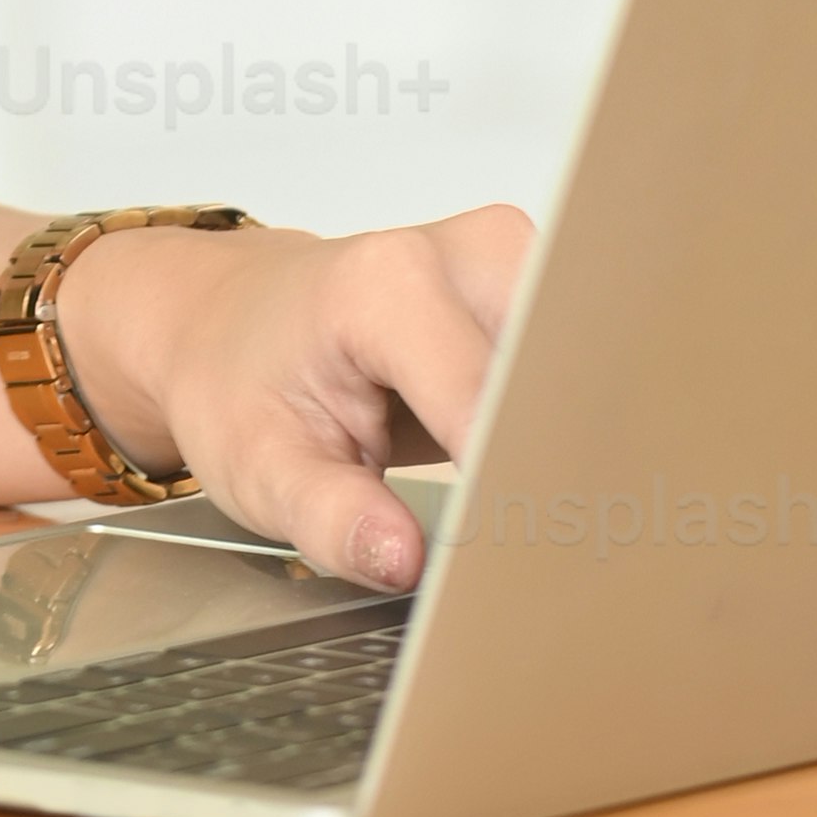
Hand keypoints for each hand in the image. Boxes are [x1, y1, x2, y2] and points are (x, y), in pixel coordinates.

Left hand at [47, 205, 533, 589]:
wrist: (228, 317)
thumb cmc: (239, 382)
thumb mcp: (255, 466)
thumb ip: (330, 515)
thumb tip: (408, 560)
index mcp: (384, 285)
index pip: (486, 406)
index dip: (507, 493)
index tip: (518, 563)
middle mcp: (461, 253)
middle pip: (553, 378)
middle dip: (560, 467)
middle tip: (547, 548)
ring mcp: (508, 259)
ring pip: (589, 372)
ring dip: (577, 447)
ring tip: (547, 512)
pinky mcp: (535, 283)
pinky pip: (581, 363)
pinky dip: (572, 424)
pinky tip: (548, 471)